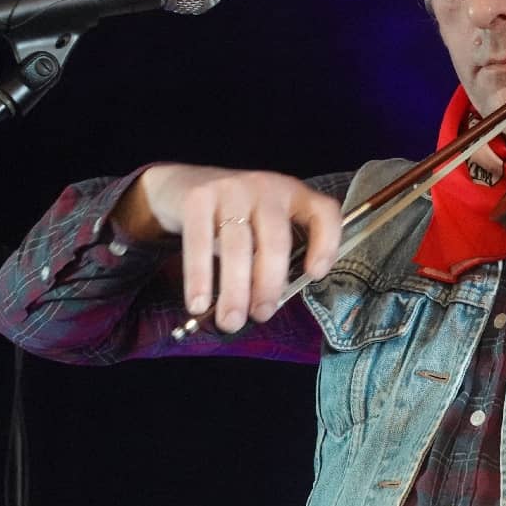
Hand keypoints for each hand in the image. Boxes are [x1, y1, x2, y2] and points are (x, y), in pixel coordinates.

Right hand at [113, 164, 341, 331]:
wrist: (179, 184)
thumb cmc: (229, 214)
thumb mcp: (260, 224)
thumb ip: (270, 253)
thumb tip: (269, 302)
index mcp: (292, 194)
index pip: (323, 212)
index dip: (326, 244)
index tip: (314, 275)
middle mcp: (266, 187)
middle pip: (275, 240)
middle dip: (269, 284)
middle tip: (261, 315)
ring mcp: (231, 189)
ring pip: (238, 246)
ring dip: (234, 290)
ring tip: (229, 321)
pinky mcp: (197, 198)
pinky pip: (200, 244)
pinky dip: (200, 278)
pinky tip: (198, 303)